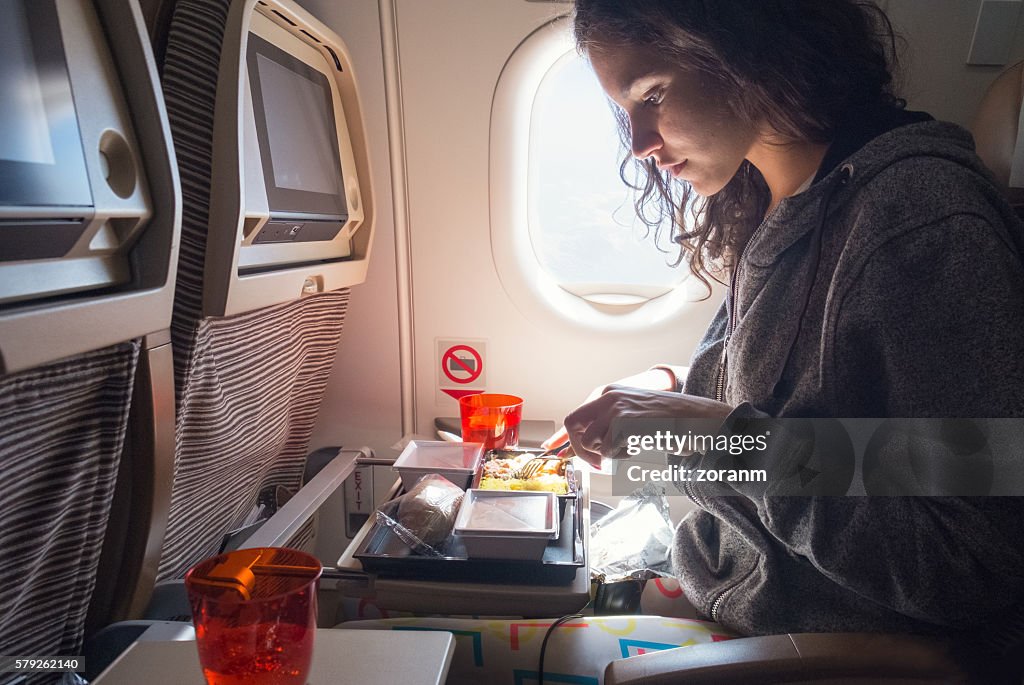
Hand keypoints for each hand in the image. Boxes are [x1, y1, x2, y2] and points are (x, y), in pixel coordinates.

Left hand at [541, 366, 685, 451]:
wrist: (696, 419)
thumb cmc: (669, 419)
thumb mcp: (633, 412)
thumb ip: (609, 421)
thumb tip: (585, 442)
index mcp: (609, 393)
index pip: (576, 416)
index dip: (567, 438)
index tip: (562, 452)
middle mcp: (609, 397)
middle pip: (573, 426)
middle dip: (579, 448)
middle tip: (596, 462)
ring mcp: (616, 409)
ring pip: (591, 441)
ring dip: (606, 453)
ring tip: (628, 448)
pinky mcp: (625, 423)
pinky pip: (608, 450)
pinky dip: (620, 456)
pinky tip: (636, 447)